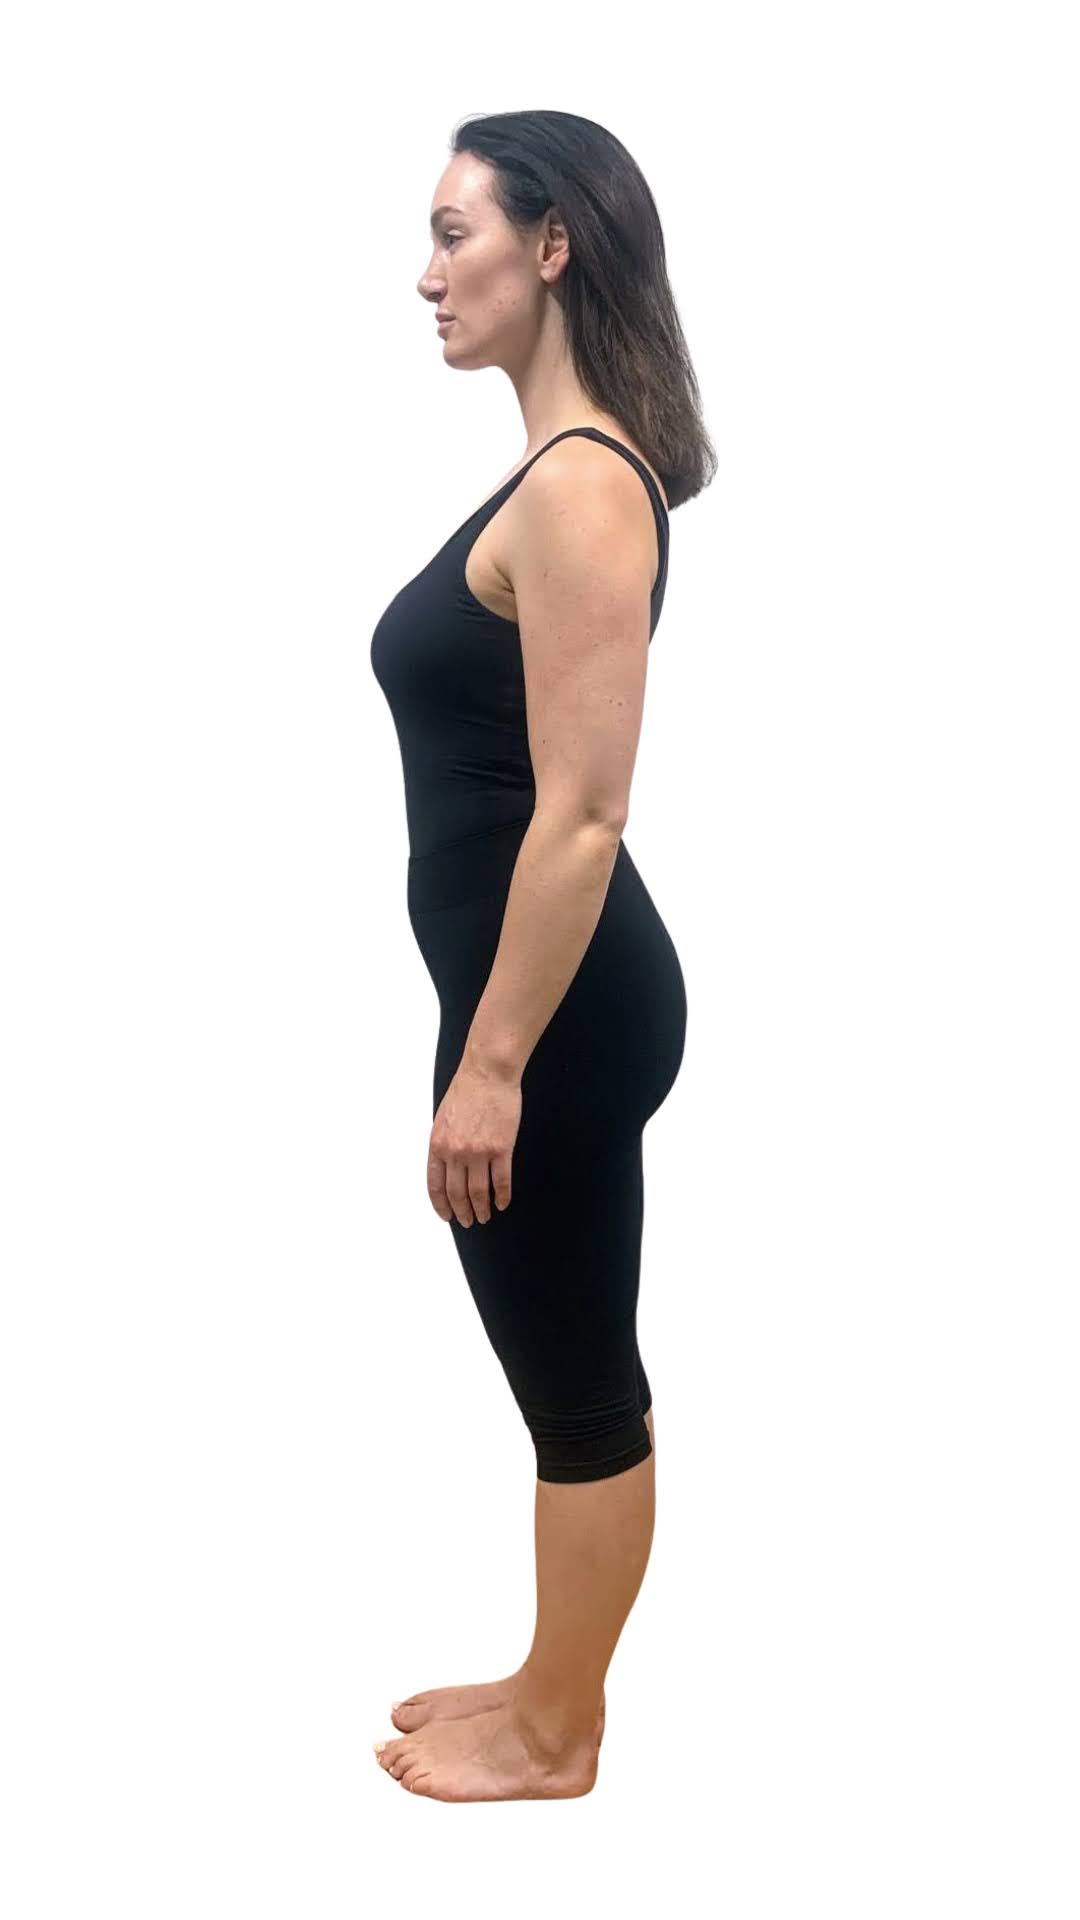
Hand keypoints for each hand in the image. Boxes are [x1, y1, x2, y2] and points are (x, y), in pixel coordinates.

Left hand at [427, 1058, 521, 1226]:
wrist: (488, 1073)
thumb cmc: (466, 1091)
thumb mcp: (442, 1119)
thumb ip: (443, 1145)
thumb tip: (447, 1168)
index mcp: (438, 1145)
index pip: (435, 1186)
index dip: (441, 1205)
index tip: (447, 1216)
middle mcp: (456, 1152)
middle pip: (457, 1194)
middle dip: (462, 1212)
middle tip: (468, 1221)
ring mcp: (479, 1152)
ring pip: (479, 1193)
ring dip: (482, 1209)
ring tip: (485, 1216)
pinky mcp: (501, 1148)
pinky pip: (501, 1181)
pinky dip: (502, 1196)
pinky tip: (503, 1203)